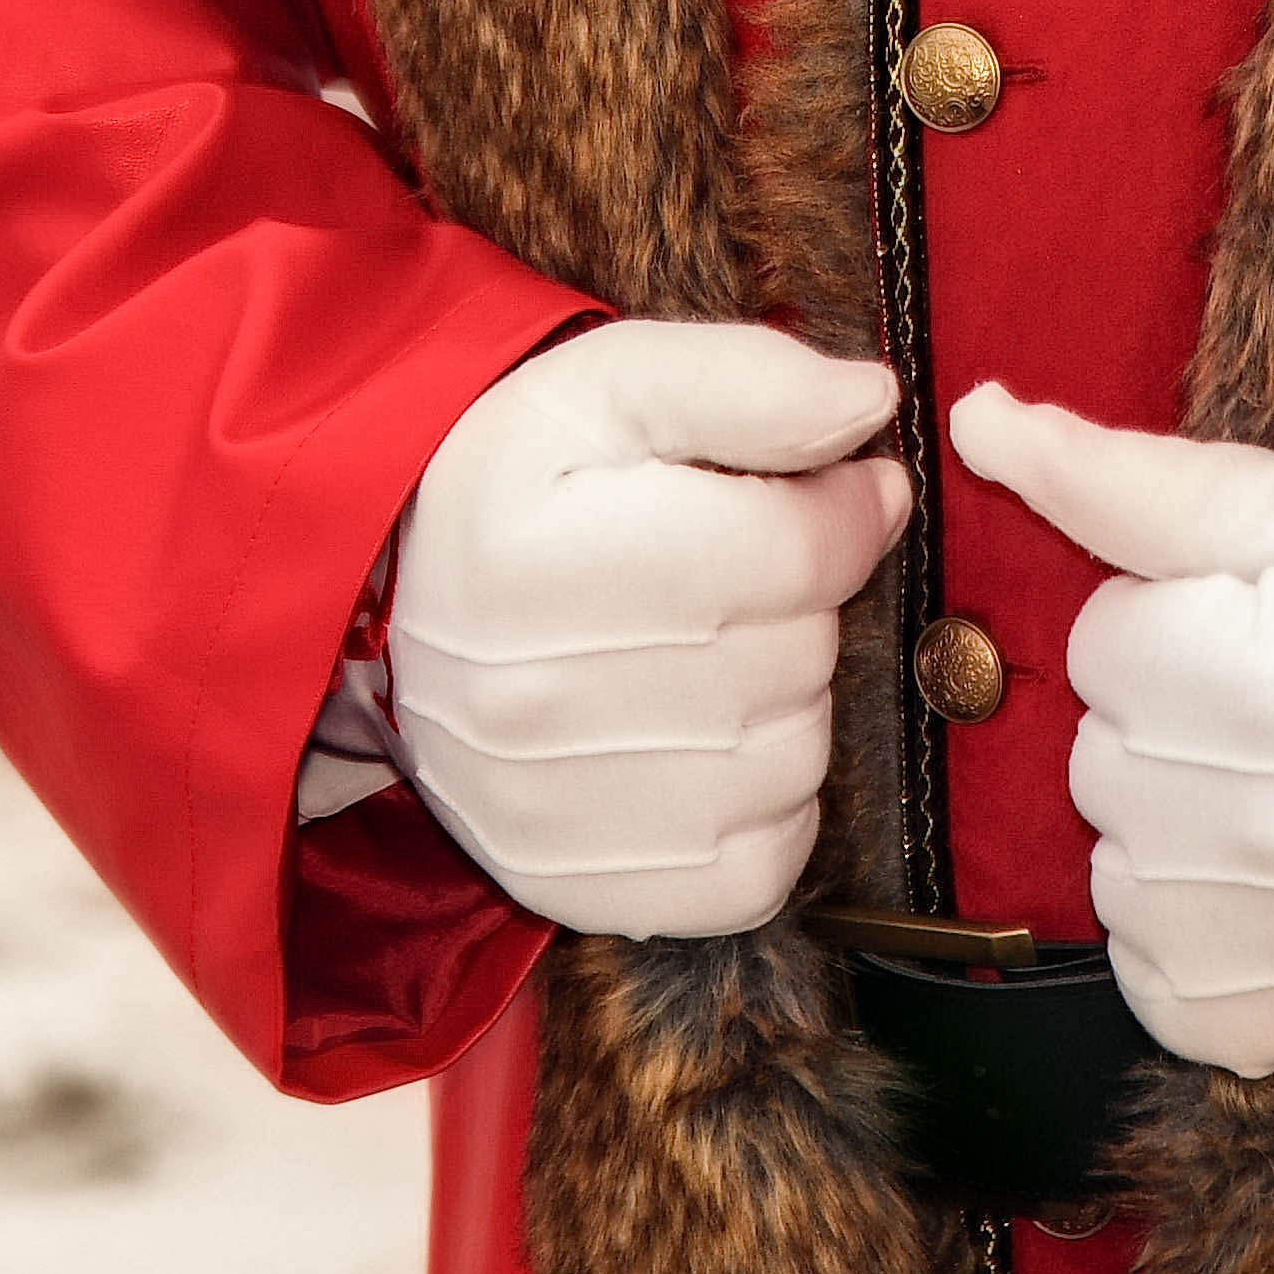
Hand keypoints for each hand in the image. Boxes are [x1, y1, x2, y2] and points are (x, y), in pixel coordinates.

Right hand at [381, 319, 909, 939]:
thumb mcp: (614, 384)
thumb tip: (870, 405)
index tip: (835, 489)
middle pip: (795, 659)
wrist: (403, 607)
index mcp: (528, 560)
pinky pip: (761, 871)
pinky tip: (715, 745)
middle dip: (803, 601)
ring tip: (712, 652)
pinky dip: (770, 809)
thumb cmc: (523, 483)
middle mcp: (526, 704)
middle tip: (739, 571)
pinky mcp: (576, 892)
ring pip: (793, 762)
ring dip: (789, 701)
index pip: (788, 553)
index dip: (847, 509)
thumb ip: (747, 381)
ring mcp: (547, 815)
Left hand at [946, 385, 1273, 1073]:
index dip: (1190, 623)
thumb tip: (974, 419)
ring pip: (1118, 872)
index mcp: (1208, 679)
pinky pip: (1158, 987)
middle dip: (1179, 723)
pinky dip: (1196, 942)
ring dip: (1180, 834)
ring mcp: (1250, 933)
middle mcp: (1216, 821)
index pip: (1102, 646)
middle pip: (1103, 759)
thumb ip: (1119, 473)